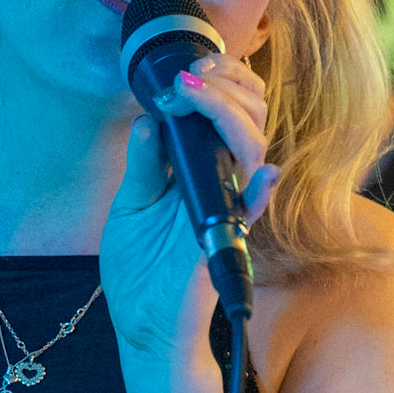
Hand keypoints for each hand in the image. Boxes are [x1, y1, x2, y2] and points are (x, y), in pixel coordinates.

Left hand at [99, 54, 277, 358]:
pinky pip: (251, 211)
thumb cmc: (139, 268)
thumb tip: (147, 119)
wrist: (141, 323)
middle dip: (226, 84)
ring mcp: (225, 208)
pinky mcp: (225, 239)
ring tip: (196, 94)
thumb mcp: (130, 207)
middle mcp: (219, 182)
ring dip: (229, 113)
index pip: (226, 112)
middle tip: (191, 74)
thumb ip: (143, 165)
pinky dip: (260, 190)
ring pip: (251, 148)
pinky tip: (262, 172)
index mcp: (198, 169)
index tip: (187, 69)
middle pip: (248, 117)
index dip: (218, 81)